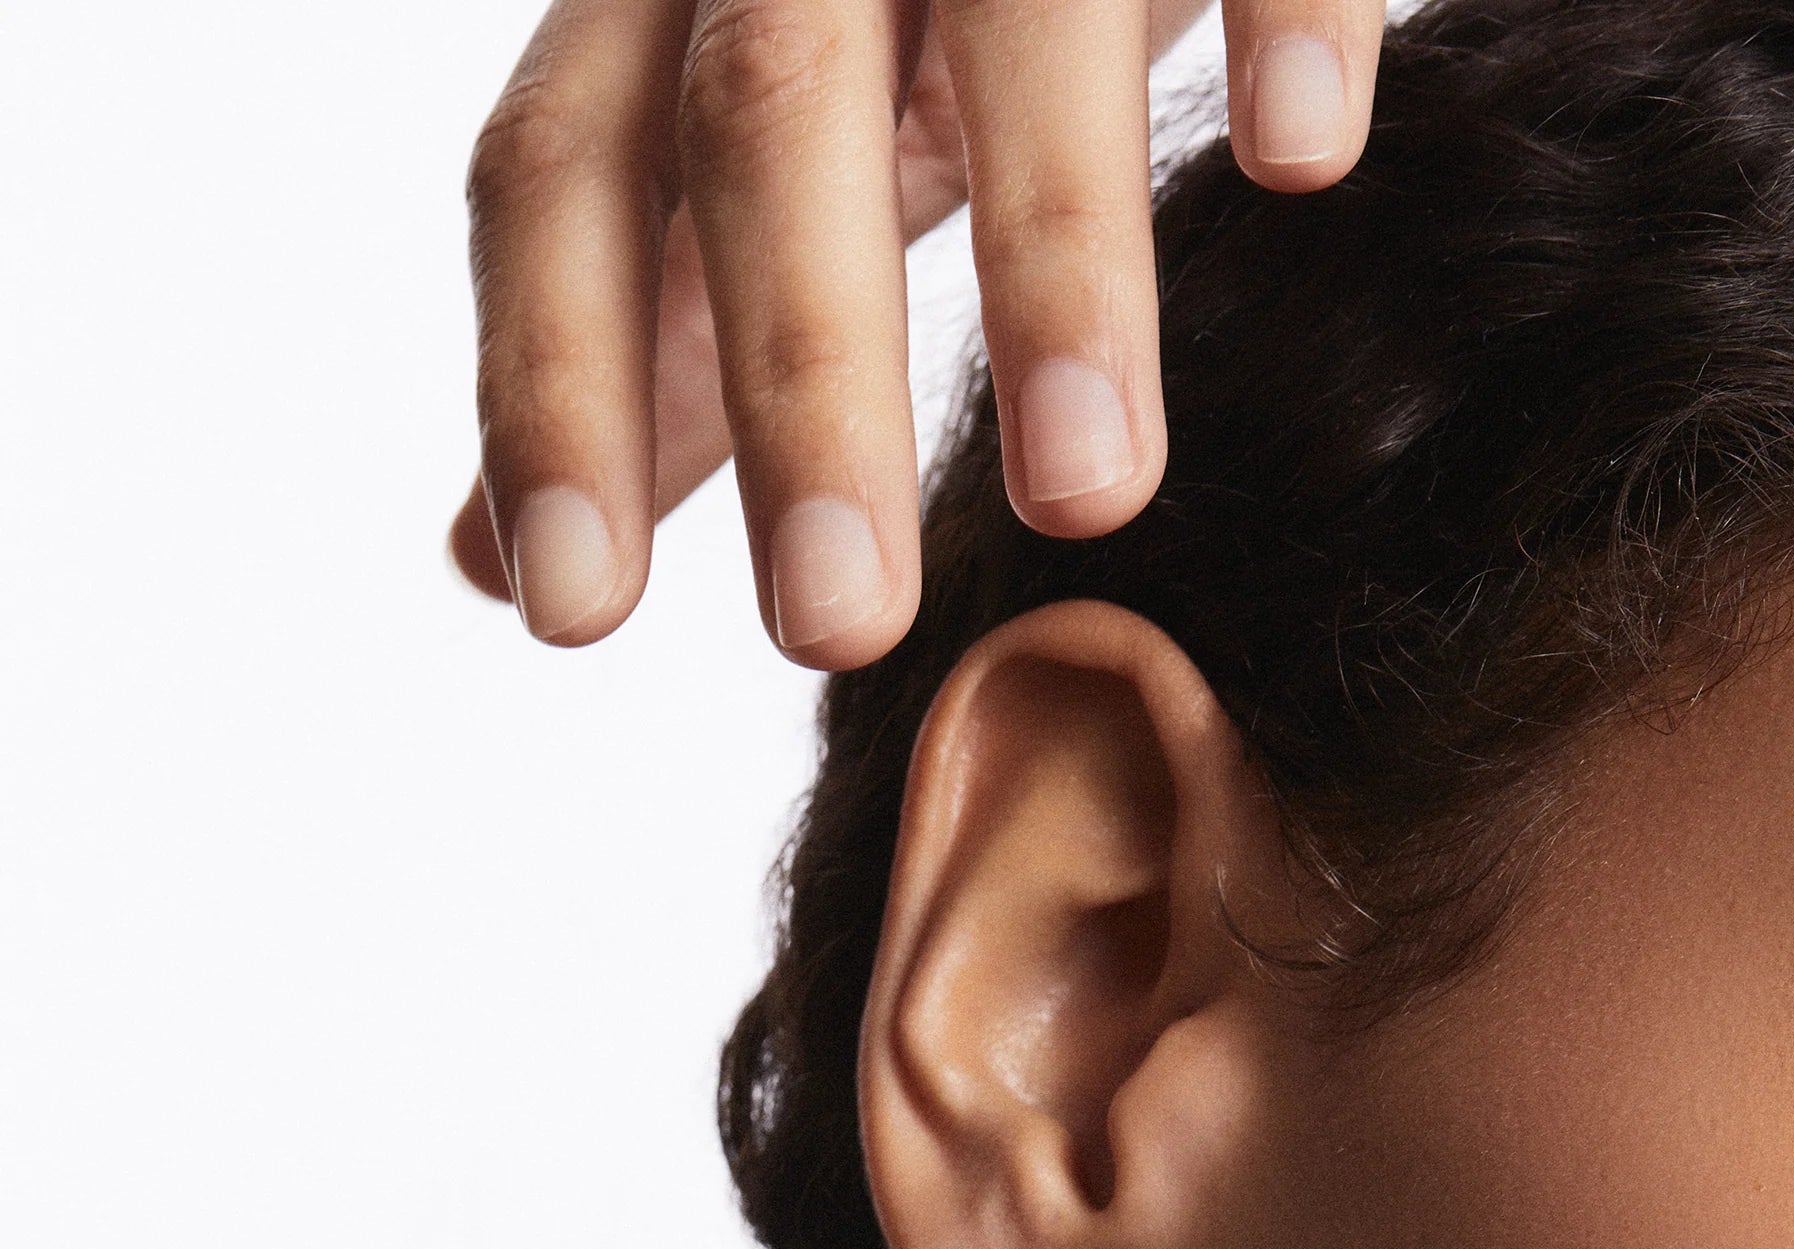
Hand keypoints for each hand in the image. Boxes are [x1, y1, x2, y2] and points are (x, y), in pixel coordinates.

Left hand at [450, 0, 1384, 666]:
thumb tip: (479, 564)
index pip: (563, 175)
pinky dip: (1286, 11)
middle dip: (798, 384)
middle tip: (835, 630)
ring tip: (1085, 497)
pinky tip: (1302, 159)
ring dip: (1052, 266)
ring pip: (1015, 29)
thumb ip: (647, 322)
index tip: (570, 615)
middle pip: (764, 125)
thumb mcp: (752, 132)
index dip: (553, 385)